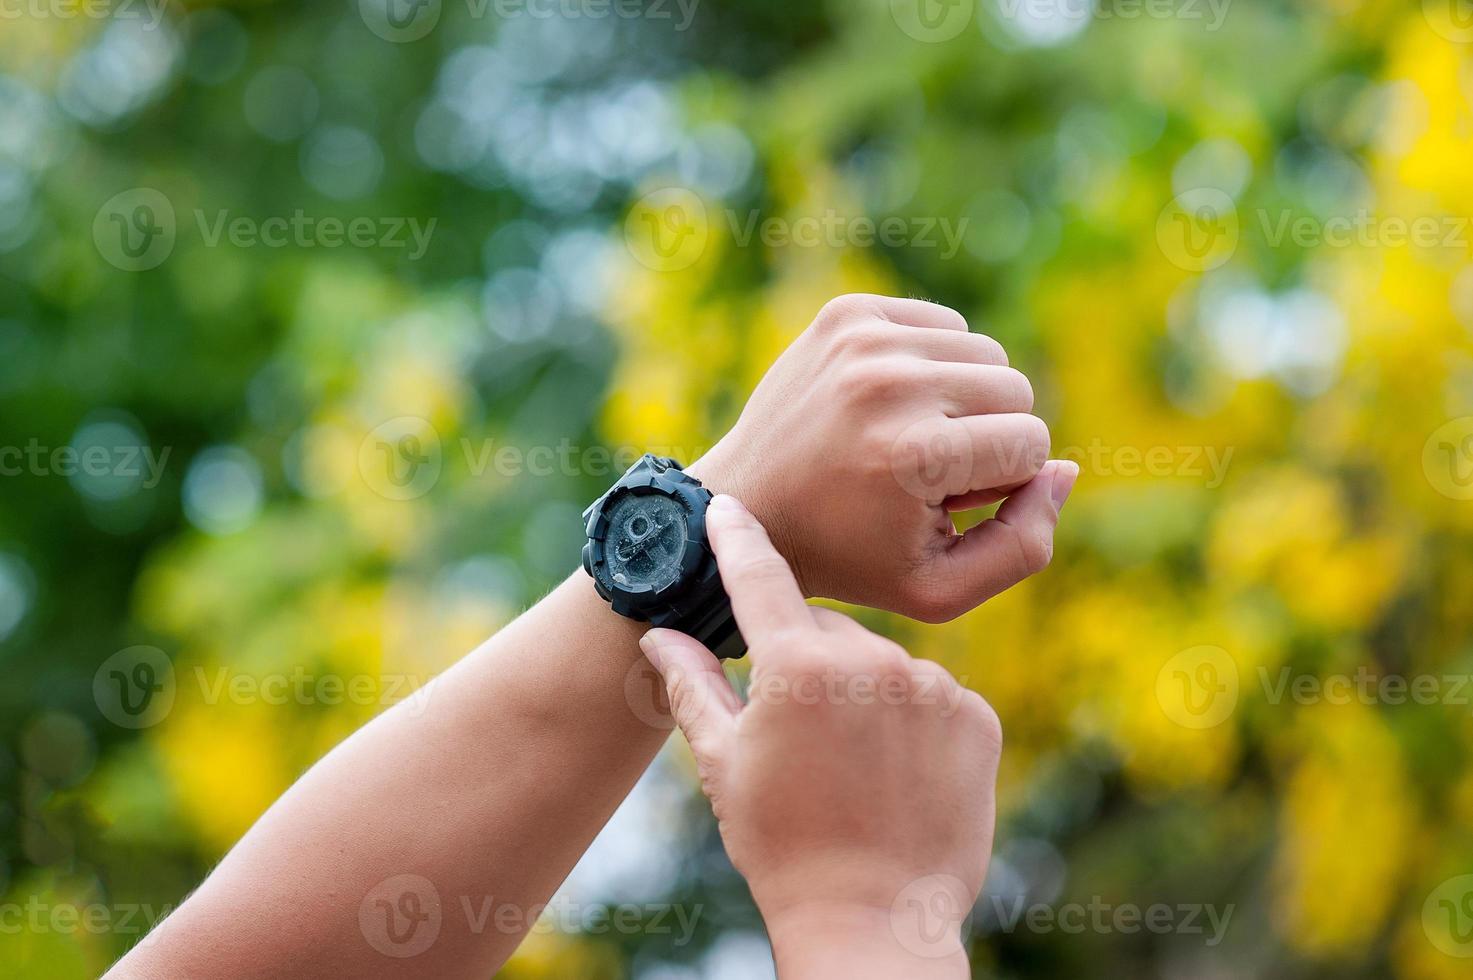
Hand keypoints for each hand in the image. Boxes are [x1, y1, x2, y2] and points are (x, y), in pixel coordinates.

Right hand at [640, 496, 999, 976]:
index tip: (726, 505)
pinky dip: (914, 720)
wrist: (873, 922)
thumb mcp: (723, 762)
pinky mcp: (977, 719)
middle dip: (807, 660)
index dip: (738, 537)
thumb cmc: (782, 844)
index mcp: (799, 666)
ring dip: (865, 693)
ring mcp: (934, 688)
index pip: (760, 577)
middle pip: (827, 631)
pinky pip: (934, 697)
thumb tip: (656, 634)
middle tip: (794, 727)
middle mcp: (873, 661)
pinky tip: (897, 772)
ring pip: (884, 665)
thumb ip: (691, 684)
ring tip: (851, 765)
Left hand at [689, 293, 1076, 621]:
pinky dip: (931, 364)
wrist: (748, 506)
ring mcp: (863, 339)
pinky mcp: (846, 313)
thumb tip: (1069, 468)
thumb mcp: (940, 590)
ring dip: (962, 399)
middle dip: (988, 437)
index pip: (1033, 445)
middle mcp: (890, 384)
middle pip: (1015, 389)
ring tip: (907, 438)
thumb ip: (1026, 544)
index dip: (1001, 483)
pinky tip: (890, 405)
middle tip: (925, 473)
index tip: (944, 502)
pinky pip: (942, 324)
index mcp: (916, 454)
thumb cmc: (851, 556)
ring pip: (985, 352)